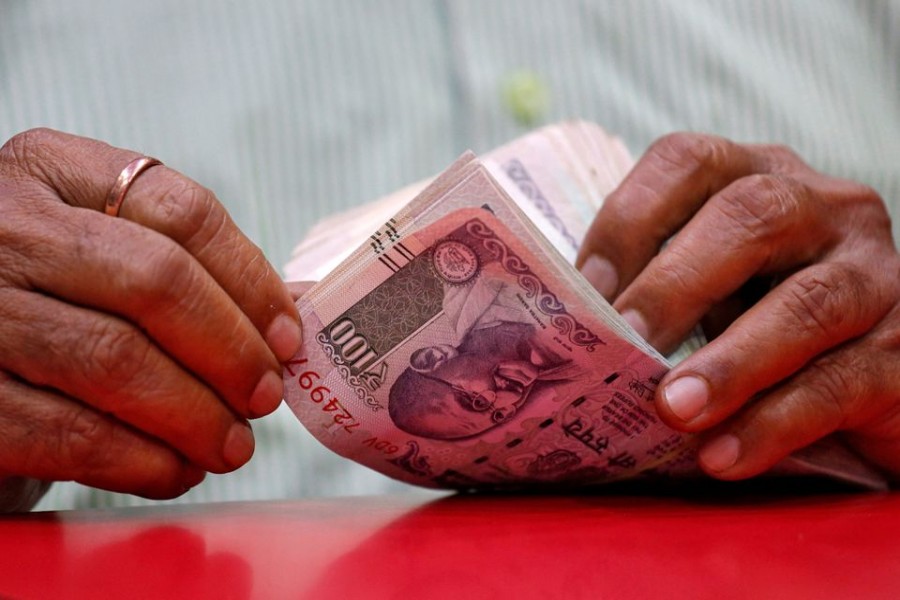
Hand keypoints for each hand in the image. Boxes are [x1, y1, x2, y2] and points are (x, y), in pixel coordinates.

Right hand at [0, 128, 300, 507]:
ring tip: (232, 446)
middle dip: (231, 351)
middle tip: (265, 397)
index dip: (251, 280)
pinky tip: (175, 469)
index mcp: (52, 174)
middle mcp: (6, 227)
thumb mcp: (98, 261)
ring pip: (116, 359)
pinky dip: (141, 460)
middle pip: (156, 281)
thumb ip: (181, 270)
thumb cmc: (52, 311)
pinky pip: (70, 432)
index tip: (287, 337)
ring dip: (195, 415)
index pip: (181, 212)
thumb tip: (288, 318)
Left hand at [576, 132, 899, 481]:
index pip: (688, 161)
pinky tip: (723, 457)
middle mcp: (824, 209)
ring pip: (806, 303)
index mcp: (757, 178)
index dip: (629, 218)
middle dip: (675, 284)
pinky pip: (842, 384)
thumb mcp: (704, 290)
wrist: (866, 383)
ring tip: (673, 409)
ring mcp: (875, 275)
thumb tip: (556, 328)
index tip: (583, 287)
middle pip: (751, 217)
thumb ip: (649, 290)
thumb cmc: (757, 326)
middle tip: (624, 343)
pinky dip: (775, 423)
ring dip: (730, 361)